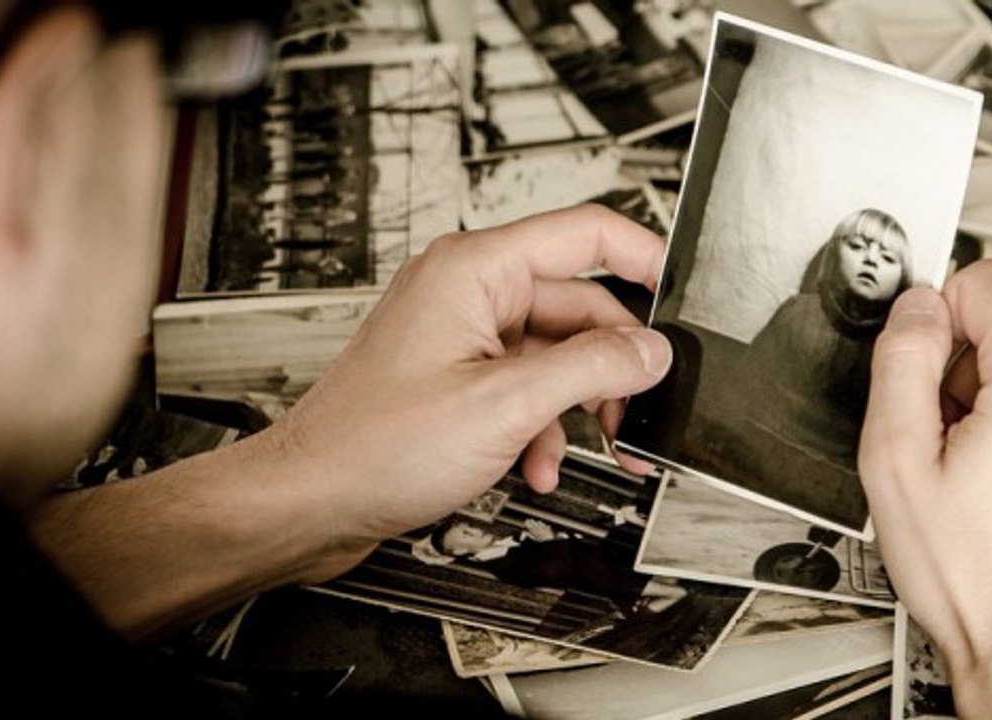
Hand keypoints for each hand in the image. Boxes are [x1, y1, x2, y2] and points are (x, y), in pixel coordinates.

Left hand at [262, 204, 671, 570]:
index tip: (681, 290)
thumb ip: (592, 370)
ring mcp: (461, 334)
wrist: (310, 500)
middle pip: (579, 306)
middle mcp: (468, 291)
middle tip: (637, 412)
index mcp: (476, 270)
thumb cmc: (373, 446)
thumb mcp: (507, 406)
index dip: (644, 256)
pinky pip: (527, 386)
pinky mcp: (456, 376)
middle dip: (613, 366)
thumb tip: (650, 351)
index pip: (586, 233)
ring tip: (592, 450)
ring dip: (578, 407)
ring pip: (557, 354)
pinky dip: (542, 426)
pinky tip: (536, 465)